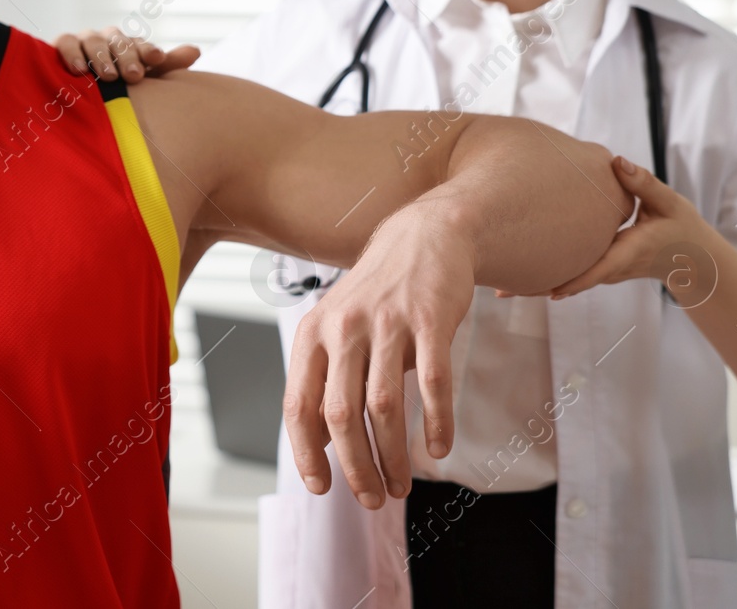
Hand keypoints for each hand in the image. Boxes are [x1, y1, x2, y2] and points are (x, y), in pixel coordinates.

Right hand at [52, 26, 199, 81]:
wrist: (78, 100)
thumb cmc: (117, 91)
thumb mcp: (144, 81)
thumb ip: (168, 67)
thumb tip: (196, 51)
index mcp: (129, 47)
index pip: (140, 45)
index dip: (148, 51)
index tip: (157, 60)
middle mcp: (107, 40)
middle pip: (118, 40)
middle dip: (127, 56)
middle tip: (133, 76)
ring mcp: (83, 41)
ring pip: (93, 39)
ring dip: (101, 56)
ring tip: (108, 77)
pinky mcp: (61, 46)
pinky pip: (65, 41)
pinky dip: (71, 52)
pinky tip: (78, 69)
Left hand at [283, 203, 476, 509]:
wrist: (424, 236)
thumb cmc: (378, 293)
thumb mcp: (336, 327)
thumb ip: (325, 378)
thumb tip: (319, 443)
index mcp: (313, 333)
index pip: (298, 404)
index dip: (306, 452)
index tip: (321, 487)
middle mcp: (343, 327)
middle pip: (340, 414)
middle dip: (355, 467)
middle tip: (373, 498)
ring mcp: (387, 323)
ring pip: (382, 407)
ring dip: (393, 455)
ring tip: (402, 484)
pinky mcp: (430, 320)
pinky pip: (432, 383)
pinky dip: (436, 422)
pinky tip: (438, 447)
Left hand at [495, 155, 713, 301]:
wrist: (692, 257)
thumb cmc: (681, 226)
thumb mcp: (668, 202)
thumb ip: (643, 183)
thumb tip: (617, 162)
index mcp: (629, 251)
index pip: (598, 269)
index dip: (573, 280)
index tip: (547, 289)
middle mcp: (613, 267)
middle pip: (572, 281)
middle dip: (538, 286)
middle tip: (502, 290)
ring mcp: (605, 272)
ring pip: (567, 282)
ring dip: (536, 286)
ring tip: (499, 289)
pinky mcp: (600, 269)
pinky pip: (571, 276)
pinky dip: (546, 279)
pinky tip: (517, 280)